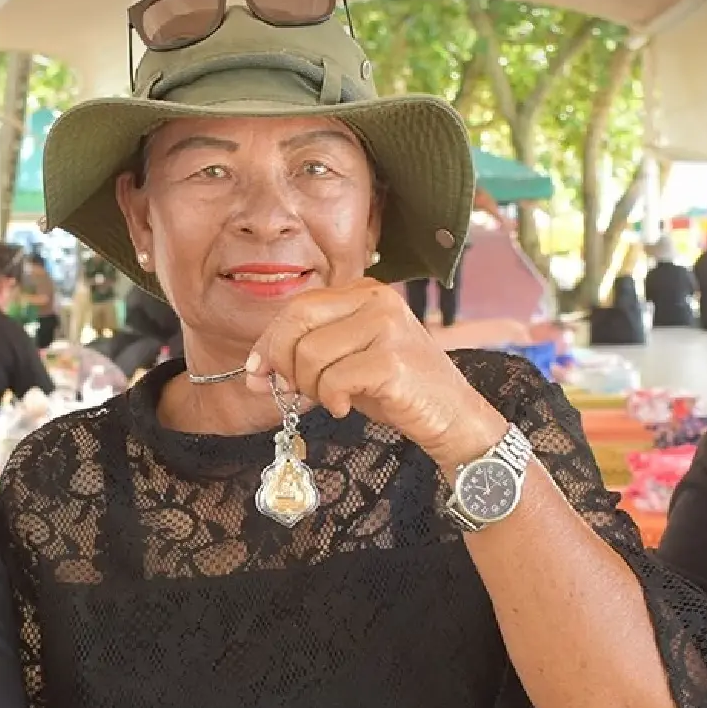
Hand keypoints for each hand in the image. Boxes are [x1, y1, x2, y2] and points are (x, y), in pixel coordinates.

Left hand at [244, 281, 505, 469]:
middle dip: (283, 361)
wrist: (452, 416)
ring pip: (310, 353)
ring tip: (333, 398)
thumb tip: (254, 372)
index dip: (269, 342)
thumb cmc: (397, 388)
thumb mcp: (347, 361)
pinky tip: (347, 406)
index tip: (258, 372)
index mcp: (364, 291)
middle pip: (296, 320)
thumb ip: (304, 356)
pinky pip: (333, 380)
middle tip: (294, 390)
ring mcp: (387, 326)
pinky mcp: (392, 360)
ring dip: (310, 387)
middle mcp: (376, 299)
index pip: (297, 307)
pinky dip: (331, 401)